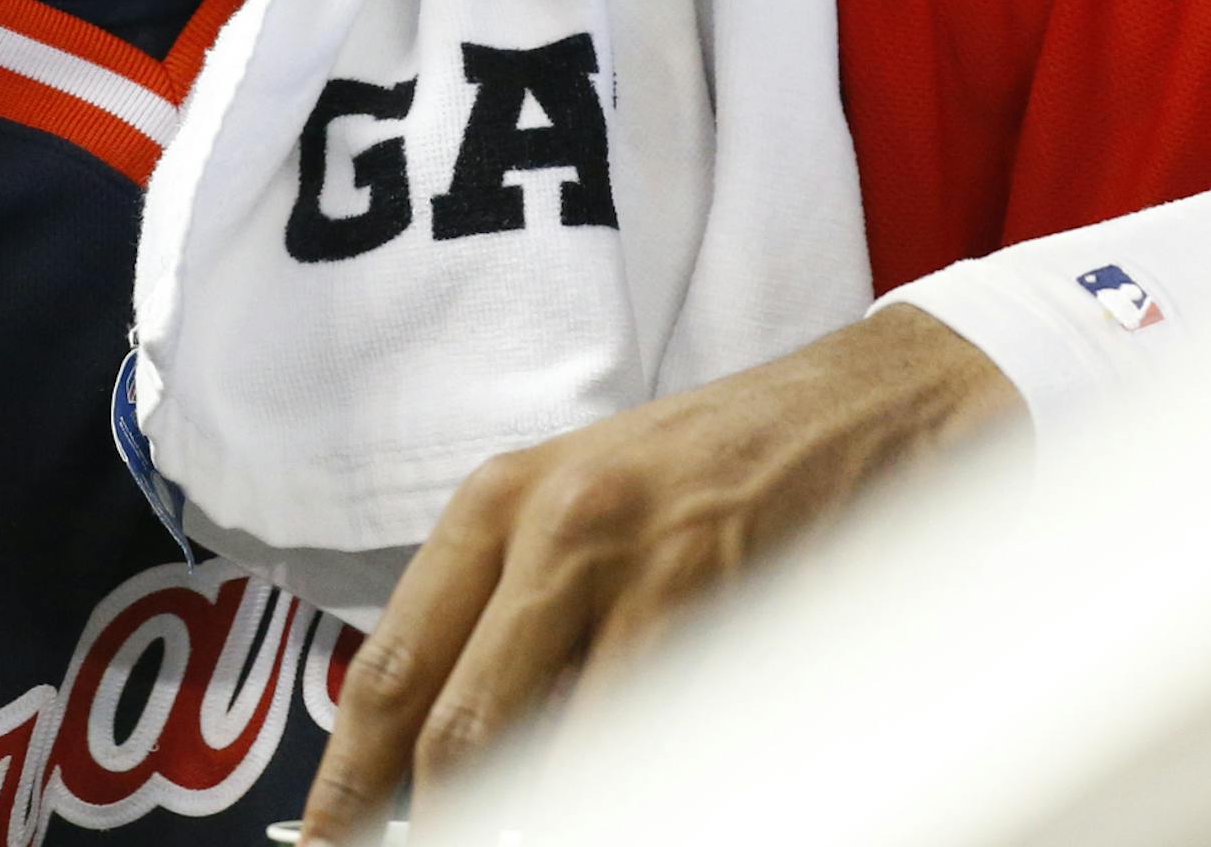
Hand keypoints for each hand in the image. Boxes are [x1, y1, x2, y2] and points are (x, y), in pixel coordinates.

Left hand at [298, 304, 1023, 841]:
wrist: (861, 406)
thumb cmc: (712, 467)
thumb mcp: (581, 508)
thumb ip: (510, 614)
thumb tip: (445, 757)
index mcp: (497, 503)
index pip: (392, 669)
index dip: (348, 783)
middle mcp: (553, 528)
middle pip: (458, 731)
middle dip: (442, 829)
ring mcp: (642, 566)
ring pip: (557, 752)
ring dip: (542, 820)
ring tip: (537, 835)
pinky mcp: (726, 602)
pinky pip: (661, 743)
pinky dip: (638, 795)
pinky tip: (640, 803)